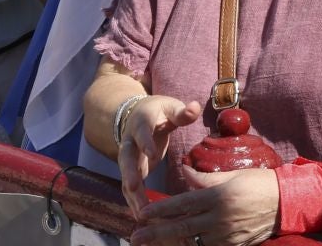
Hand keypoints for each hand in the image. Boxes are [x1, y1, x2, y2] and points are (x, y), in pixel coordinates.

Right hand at [119, 95, 202, 210]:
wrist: (137, 114)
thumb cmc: (159, 112)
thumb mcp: (171, 107)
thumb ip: (182, 112)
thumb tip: (195, 107)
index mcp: (141, 122)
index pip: (142, 132)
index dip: (145, 142)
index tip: (152, 155)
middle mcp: (130, 141)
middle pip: (126, 158)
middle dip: (129, 173)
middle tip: (134, 188)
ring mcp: (128, 156)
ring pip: (126, 176)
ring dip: (132, 194)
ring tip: (141, 212)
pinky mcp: (131, 169)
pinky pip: (130, 186)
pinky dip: (134, 200)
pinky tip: (141, 215)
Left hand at [136, 164, 280, 245]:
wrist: (286, 203)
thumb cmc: (259, 183)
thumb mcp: (232, 176)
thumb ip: (205, 178)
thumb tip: (184, 171)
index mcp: (219, 197)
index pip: (183, 205)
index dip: (161, 210)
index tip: (142, 214)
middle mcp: (220, 218)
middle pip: (181, 229)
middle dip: (156, 234)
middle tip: (136, 237)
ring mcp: (226, 236)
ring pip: (191, 243)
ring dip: (170, 244)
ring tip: (151, 244)